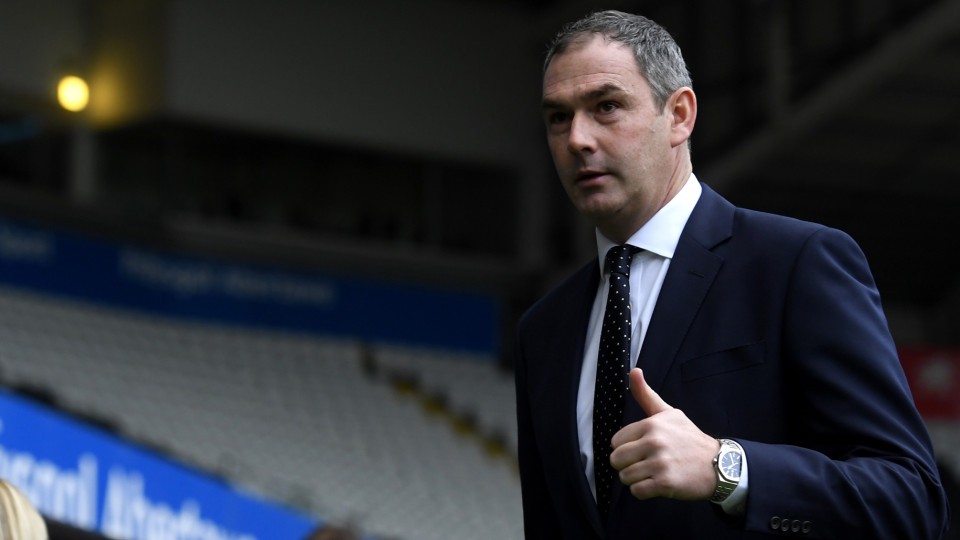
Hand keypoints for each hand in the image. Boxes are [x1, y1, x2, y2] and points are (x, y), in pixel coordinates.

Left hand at [609, 368, 719, 500]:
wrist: (718, 464)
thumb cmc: (689, 438)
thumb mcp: (669, 413)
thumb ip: (646, 394)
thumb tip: (634, 370)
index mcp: (651, 425)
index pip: (615, 442)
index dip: (626, 447)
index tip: (642, 449)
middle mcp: (654, 442)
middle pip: (616, 460)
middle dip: (627, 465)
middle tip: (645, 463)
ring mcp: (659, 464)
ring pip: (625, 477)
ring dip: (636, 479)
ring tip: (653, 473)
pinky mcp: (665, 484)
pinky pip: (636, 492)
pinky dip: (644, 491)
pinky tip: (657, 484)